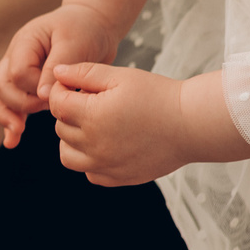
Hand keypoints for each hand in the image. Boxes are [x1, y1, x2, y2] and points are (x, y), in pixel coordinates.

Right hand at [0, 5, 120, 147]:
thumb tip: (41, 96)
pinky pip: (6, 103)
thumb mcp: (76, 43)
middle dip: (21, 103)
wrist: (92, 27)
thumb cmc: (85, 30)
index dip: (35, 88)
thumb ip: (56, 67)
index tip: (57, 93)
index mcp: (25, 42)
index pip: (18, 73)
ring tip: (17, 133)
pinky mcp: (24, 84)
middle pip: (0, 86)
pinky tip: (12, 141)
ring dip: (6, 115)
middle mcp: (14, 55)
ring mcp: (15, 69)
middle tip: (46, 109)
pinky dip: (8, 122)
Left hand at [42, 62, 196, 185]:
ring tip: (92, 124)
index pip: (56, 104)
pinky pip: (89, 173)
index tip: (75, 86)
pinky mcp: (118, 178)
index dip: (61, 91)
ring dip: (72, 139)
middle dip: (68, 112)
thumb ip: (84, 73)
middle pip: (61, 128)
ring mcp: (105, 165)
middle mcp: (94, 145)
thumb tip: (57, 72)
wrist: (192, 124)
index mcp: (92, 116)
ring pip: (67, 155)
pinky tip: (106, 144)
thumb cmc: (158, 95)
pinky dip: (90, 160)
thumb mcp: (121, 76)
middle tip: (90, 101)